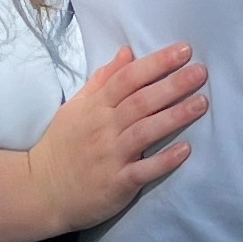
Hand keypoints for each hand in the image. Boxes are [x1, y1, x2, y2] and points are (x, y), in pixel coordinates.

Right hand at [25, 43, 207, 230]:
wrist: (41, 190)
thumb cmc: (62, 146)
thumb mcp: (76, 107)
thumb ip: (103, 80)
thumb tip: (127, 53)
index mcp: (95, 107)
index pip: (127, 78)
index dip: (156, 63)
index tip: (183, 51)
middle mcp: (103, 128)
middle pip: (141, 101)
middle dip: (172, 85)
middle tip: (201, 72)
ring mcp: (110, 156)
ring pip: (145, 131)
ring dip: (175, 117)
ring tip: (202, 103)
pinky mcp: (116, 183)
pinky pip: (143, 170)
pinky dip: (164, 160)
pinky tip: (186, 150)